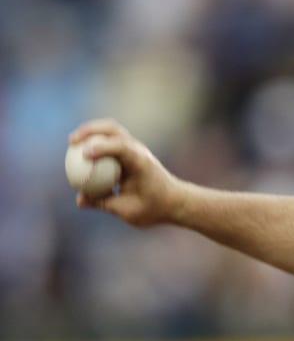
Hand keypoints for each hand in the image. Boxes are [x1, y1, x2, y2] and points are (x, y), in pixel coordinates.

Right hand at [68, 118, 185, 226]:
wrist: (174, 202)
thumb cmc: (154, 208)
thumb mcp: (128, 210)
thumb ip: (103, 203)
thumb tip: (79, 200)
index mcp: (141, 162)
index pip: (120, 147)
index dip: (101, 148)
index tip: (84, 155)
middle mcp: (138, 151)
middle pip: (112, 129)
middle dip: (90, 130)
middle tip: (72, 141)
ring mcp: (135, 149)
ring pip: (111, 131)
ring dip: (91, 132)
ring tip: (72, 141)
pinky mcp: (131, 153)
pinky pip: (110, 142)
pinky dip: (95, 143)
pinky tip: (80, 152)